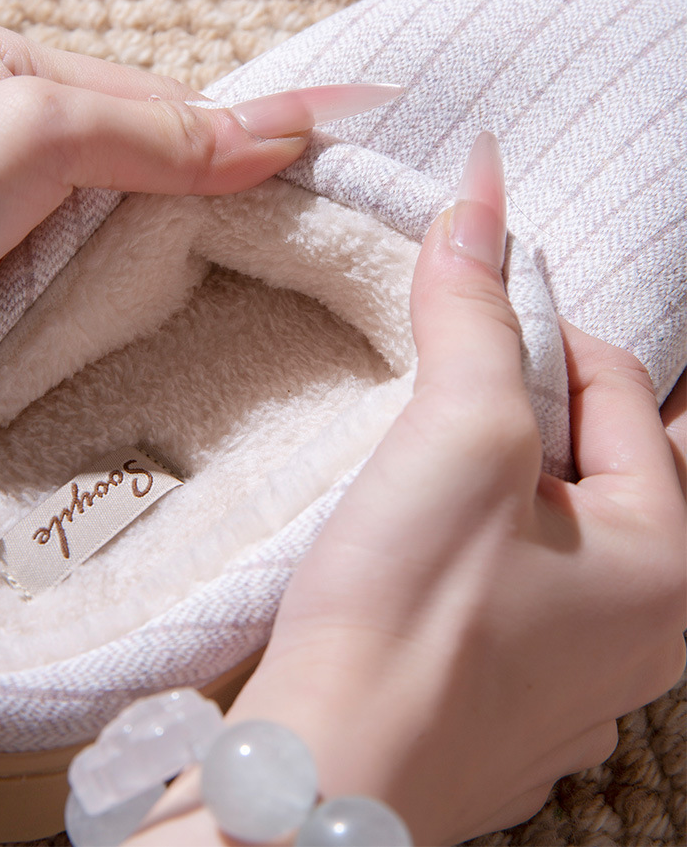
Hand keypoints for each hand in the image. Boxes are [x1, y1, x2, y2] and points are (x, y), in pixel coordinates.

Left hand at [0, 17, 394, 354]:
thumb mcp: (29, 142)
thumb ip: (153, 132)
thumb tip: (283, 130)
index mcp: (3, 61)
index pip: (156, 97)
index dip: (230, 140)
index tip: (312, 177)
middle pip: (138, 154)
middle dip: (199, 200)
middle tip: (273, 251)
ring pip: (110, 216)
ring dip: (159, 254)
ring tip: (222, 291)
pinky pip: (73, 267)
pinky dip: (115, 291)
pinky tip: (146, 315)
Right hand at [131, 133, 685, 845]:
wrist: (321, 777)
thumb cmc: (412, 620)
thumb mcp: (461, 437)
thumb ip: (476, 315)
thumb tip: (480, 196)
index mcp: (671, 563)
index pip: (621, 388)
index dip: (540, 330)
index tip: (469, 306)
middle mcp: (647, 626)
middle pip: (600, 454)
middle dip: (526, 401)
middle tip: (450, 387)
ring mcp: (581, 670)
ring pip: (555, 519)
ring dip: (500, 470)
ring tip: (427, 462)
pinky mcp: (515, 694)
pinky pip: (519, 582)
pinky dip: (479, 540)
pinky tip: (422, 543)